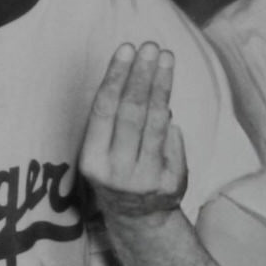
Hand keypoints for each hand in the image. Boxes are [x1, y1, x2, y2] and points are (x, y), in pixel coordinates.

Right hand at [80, 42, 187, 220]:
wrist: (138, 218)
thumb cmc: (117, 171)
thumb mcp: (102, 151)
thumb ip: (114, 120)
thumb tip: (136, 74)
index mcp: (93, 160)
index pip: (104, 109)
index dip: (116, 76)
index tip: (127, 49)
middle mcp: (117, 171)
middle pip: (132, 112)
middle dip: (142, 75)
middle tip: (150, 46)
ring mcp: (145, 178)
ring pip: (156, 122)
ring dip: (162, 85)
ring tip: (165, 58)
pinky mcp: (170, 183)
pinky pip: (172, 139)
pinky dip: (170, 120)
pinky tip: (166, 100)